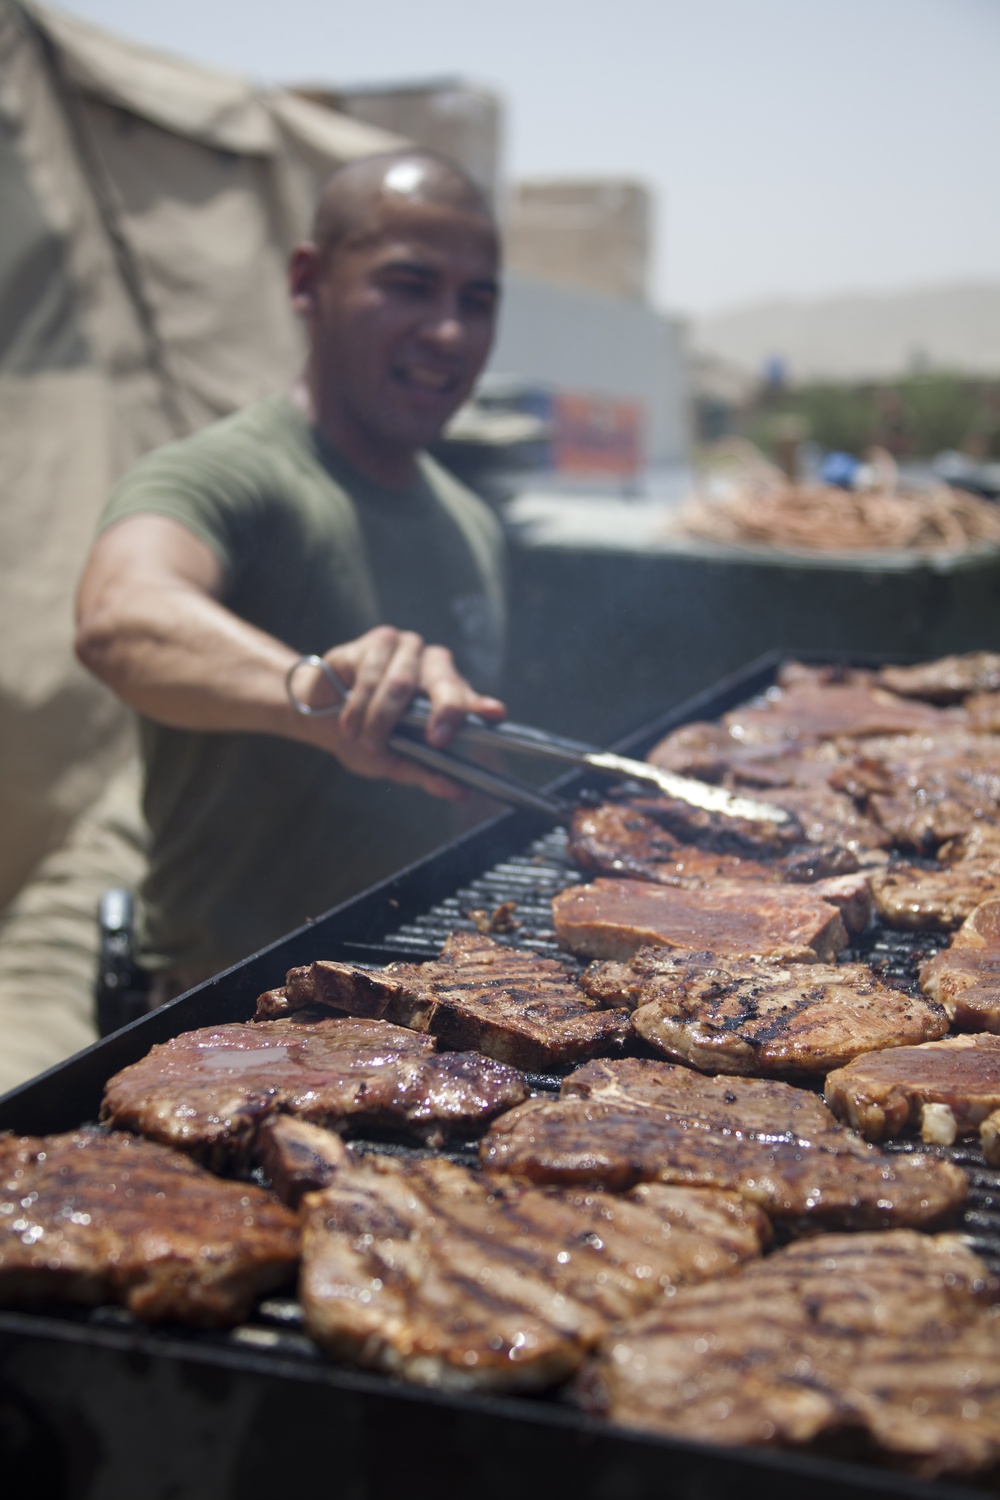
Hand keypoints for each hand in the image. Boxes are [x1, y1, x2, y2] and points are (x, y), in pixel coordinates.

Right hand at [297, 626, 504, 798]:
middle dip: (445, 711)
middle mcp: (430, 666)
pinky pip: (371, 674)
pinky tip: (350, 724)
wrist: (316, 715)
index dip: (481, 705)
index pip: (468, 696)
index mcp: (444, 693)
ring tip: (364, 740)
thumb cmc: (364, 737)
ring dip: (381, 720)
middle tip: (437, 740)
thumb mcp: (395, 762)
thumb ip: (427, 773)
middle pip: (445, 681)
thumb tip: (460, 793)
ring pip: (402, 683)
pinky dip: (359, 706)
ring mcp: (403, 650)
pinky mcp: (373, 644)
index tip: (495, 715)